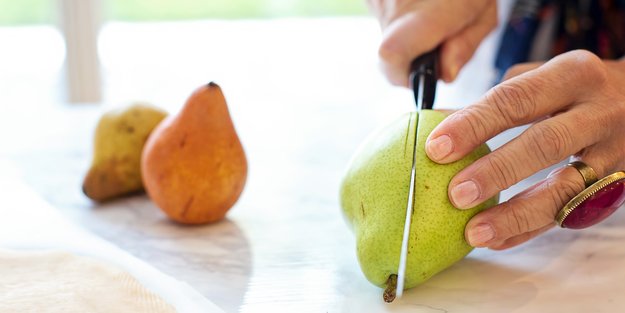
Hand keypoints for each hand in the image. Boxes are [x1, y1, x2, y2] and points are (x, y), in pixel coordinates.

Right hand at [368, 0, 496, 85]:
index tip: (419, 74)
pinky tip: (418, 2)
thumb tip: (445, 74)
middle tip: (437, 33)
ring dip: (406, 31)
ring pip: (386, 32)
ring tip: (430, 8)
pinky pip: (382, 14)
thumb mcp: (483, 14)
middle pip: (390, 51)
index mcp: (427, 15)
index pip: (391, 57)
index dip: (402, 75)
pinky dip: (400, 13)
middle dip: (413, 52)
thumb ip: (464, 49)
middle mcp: (395, 4)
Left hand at [424, 50, 624, 249]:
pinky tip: (497, 239)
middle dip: (496, 171)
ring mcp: (612, 152)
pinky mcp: (614, 186)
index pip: (515, 100)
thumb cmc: (571, 89)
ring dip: (516, 213)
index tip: (436, 148)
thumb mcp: (537, 79)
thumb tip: (434, 124)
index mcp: (570, 75)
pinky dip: (531, 230)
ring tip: (474, 231)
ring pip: (565, 188)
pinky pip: (571, 214)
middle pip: (544, 143)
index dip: (473, 125)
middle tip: (455, 193)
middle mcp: (598, 111)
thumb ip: (491, 102)